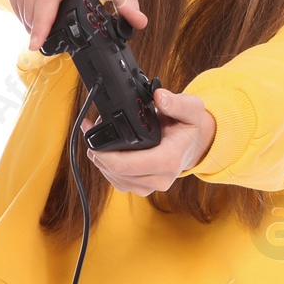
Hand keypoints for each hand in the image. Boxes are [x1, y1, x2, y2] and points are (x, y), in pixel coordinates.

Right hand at [7, 0, 148, 51]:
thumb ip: (128, 2)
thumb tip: (138, 22)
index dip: (43, 21)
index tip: (37, 43)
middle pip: (33, 2)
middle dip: (37, 28)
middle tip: (44, 46)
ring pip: (21, 1)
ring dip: (28, 22)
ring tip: (41, 34)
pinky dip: (21, 12)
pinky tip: (33, 21)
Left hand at [81, 87, 217, 195]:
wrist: (193, 145)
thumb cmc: (189, 127)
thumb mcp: (191, 109)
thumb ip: (176, 102)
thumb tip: (159, 96)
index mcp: (169, 160)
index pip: (125, 166)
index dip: (102, 153)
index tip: (90, 132)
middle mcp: (159, 178)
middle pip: (114, 171)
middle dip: (98, 149)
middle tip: (95, 126)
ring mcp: (149, 186)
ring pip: (111, 176)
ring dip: (100, 157)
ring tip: (103, 134)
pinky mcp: (140, 187)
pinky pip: (115, 179)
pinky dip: (106, 164)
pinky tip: (107, 149)